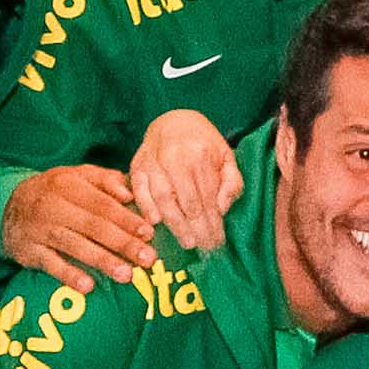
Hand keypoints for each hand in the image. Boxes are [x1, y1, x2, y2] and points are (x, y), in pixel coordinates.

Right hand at [1, 165, 157, 290]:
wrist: (8, 207)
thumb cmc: (56, 192)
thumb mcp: (77, 176)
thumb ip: (106, 180)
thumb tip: (130, 193)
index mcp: (68, 185)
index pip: (102, 204)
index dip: (126, 219)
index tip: (149, 233)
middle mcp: (53, 206)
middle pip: (93, 226)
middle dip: (122, 243)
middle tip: (148, 258)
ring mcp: (40, 230)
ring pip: (75, 246)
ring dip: (102, 260)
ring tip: (126, 275)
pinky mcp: (29, 251)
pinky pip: (50, 264)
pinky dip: (68, 275)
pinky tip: (88, 286)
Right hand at [131, 109, 243, 252]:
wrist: (173, 120)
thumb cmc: (203, 142)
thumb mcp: (226, 156)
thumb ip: (231, 182)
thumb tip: (222, 209)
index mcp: (200, 155)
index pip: (207, 197)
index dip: (213, 223)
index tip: (218, 242)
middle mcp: (175, 157)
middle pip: (186, 201)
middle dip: (196, 229)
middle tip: (204, 248)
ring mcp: (153, 161)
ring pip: (163, 198)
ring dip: (174, 223)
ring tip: (187, 241)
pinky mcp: (137, 165)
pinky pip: (138, 189)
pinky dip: (145, 206)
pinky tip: (154, 223)